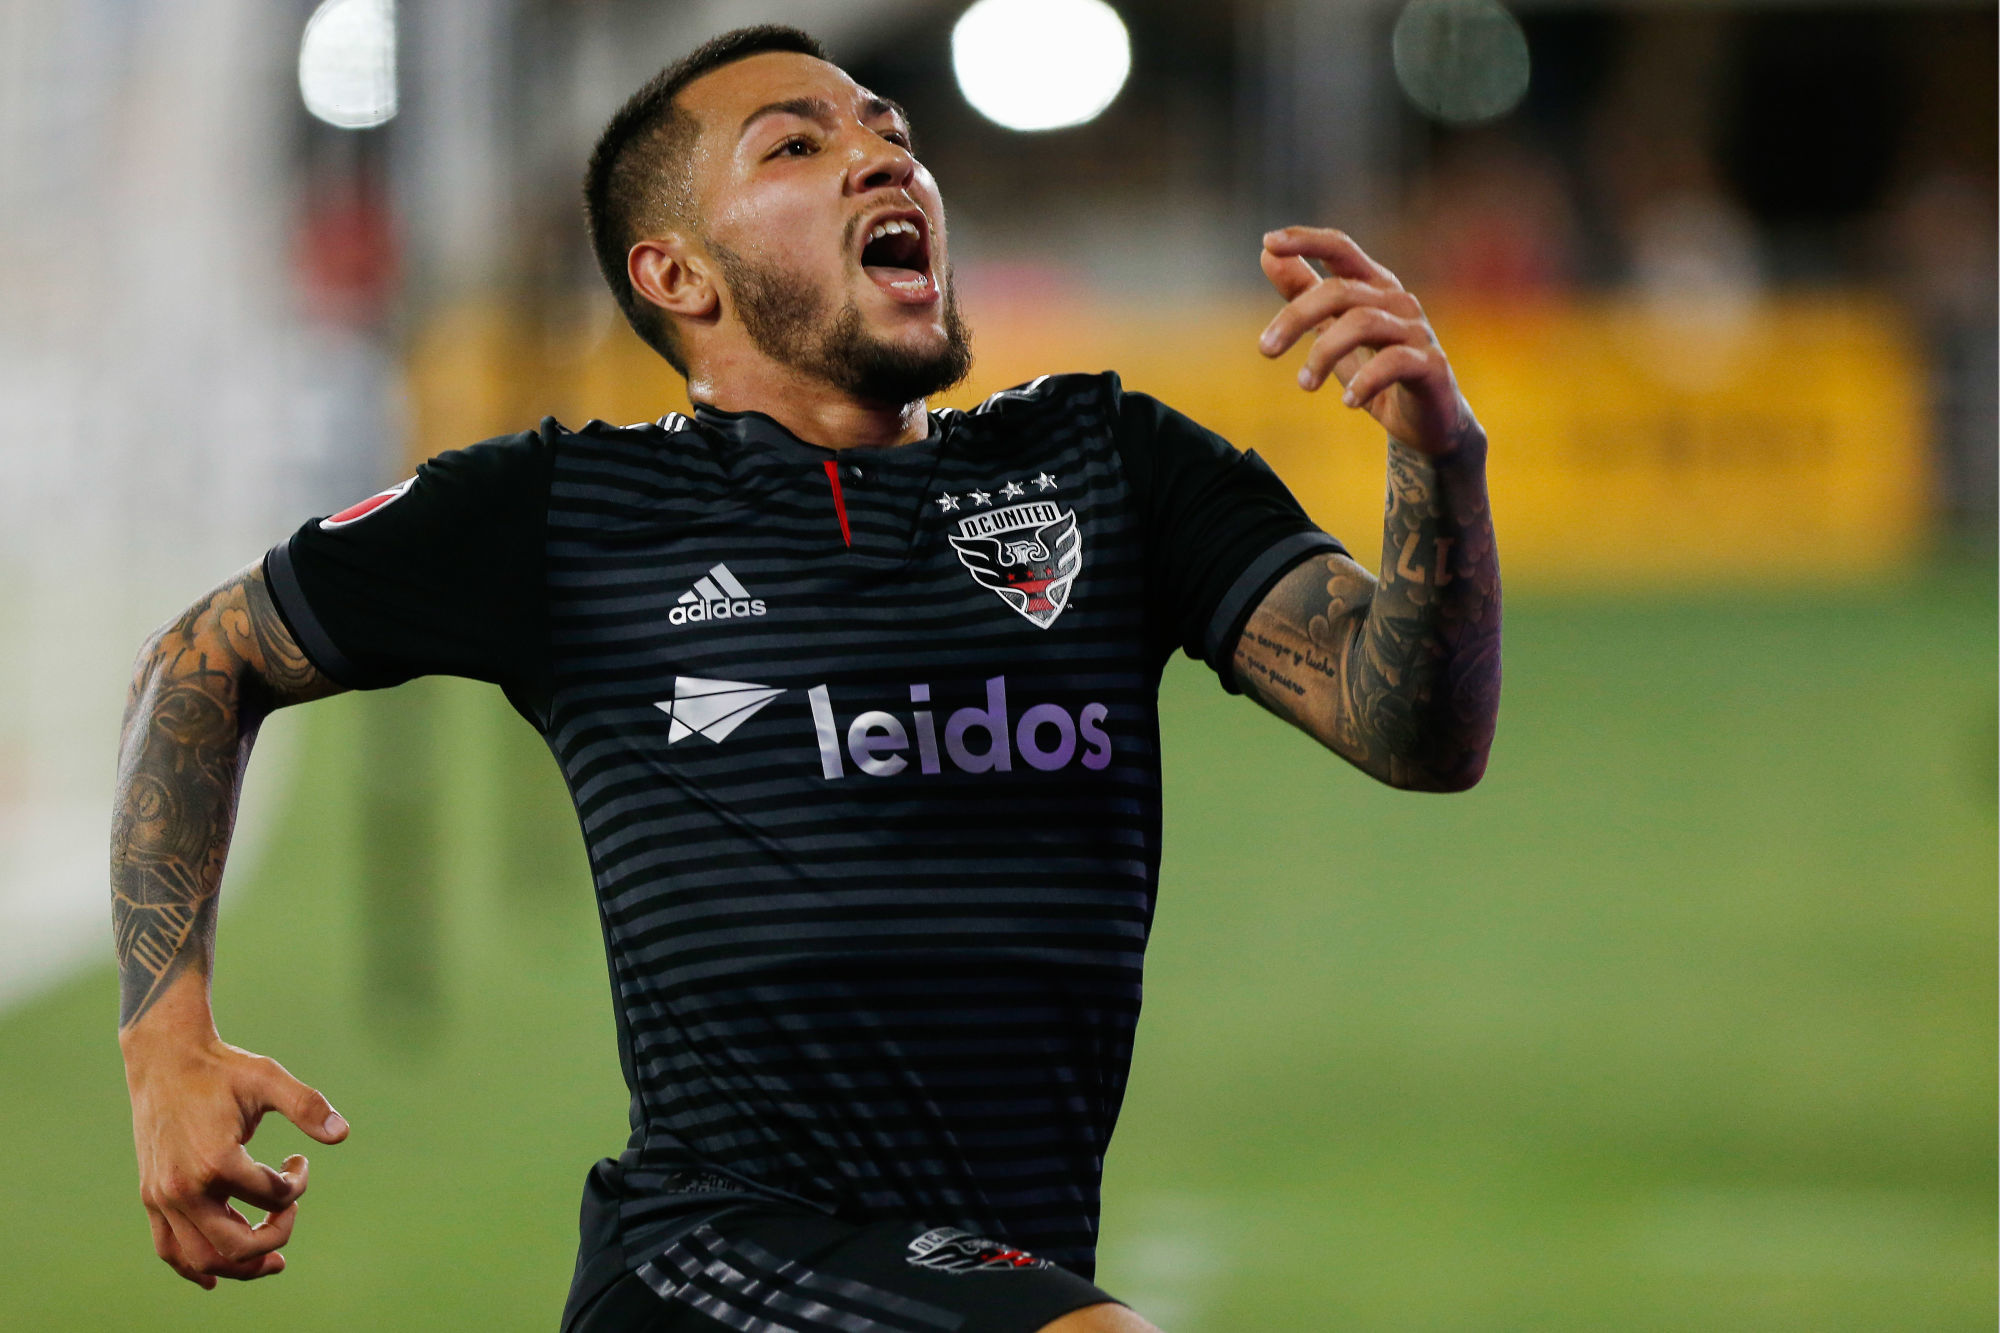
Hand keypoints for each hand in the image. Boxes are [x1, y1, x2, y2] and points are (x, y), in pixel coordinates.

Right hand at [123, 1031, 347, 1287]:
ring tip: (272, 1260)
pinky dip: (192, 1268)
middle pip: (236, 1246)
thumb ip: (307, 1106)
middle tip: (290, 1216)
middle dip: (275, 1237)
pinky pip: (168, 1249)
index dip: (298, 1184)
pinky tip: (214, 1278)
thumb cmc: (221, 1069)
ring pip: (202, 1257)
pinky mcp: (152, 1197)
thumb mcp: (269, 1079)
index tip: (300, 1159)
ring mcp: (163, 1197)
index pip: (272, 1197)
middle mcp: (184, 1187)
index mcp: (216, 1160)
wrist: (165, 1059)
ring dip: (241, 1265)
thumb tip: (342, 1134)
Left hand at [1257, 226, 1480, 458]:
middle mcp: (1397, 300)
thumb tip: (1267, 255)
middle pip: (1340, 291)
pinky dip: (1366, 381)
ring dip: (1324, 353)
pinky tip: (1348, 402)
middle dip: (1296, 317)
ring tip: (1304, 384)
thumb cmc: (1375, 369)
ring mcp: (1417, 331)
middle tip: (1265, 349)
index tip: (1268, 242)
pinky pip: (1395, 362)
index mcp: (1373, 285)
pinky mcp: (1432, 365)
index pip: (1340, 249)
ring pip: (1363, 322)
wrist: (1424, 421)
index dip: (1307, 240)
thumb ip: (1303, 292)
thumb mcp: (1331, 329)